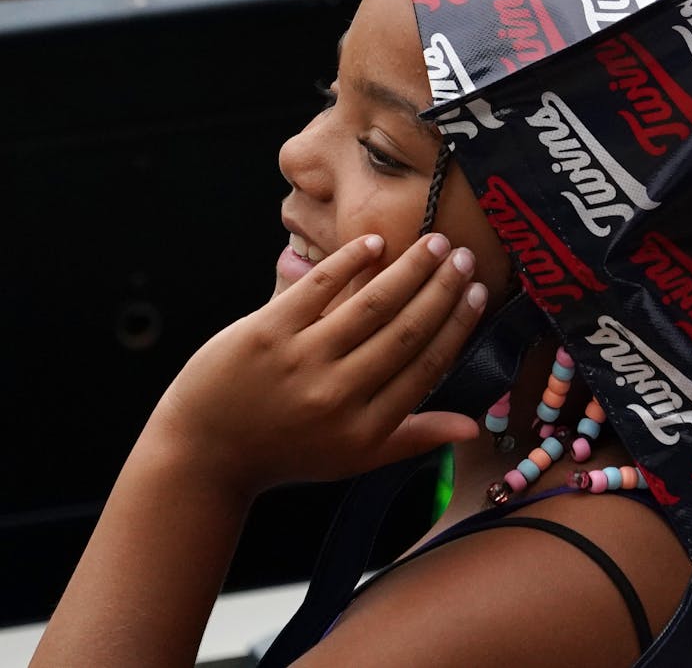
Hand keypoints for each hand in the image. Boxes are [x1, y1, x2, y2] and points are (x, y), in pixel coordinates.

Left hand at [144, 233, 486, 498]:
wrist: (204, 453)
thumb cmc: (286, 453)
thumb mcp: (354, 457)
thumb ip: (415, 437)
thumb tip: (474, 425)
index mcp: (366, 427)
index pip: (427, 366)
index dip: (458, 325)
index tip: (478, 293)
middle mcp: (338, 396)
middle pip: (406, 330)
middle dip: (442, 289)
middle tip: (463, 257)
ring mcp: (300, 361)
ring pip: (371, 306)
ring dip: (409, 269)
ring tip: (434, 244)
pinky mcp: (265, 332)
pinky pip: (317, 288)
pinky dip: (350, 262)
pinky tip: (376, 243)